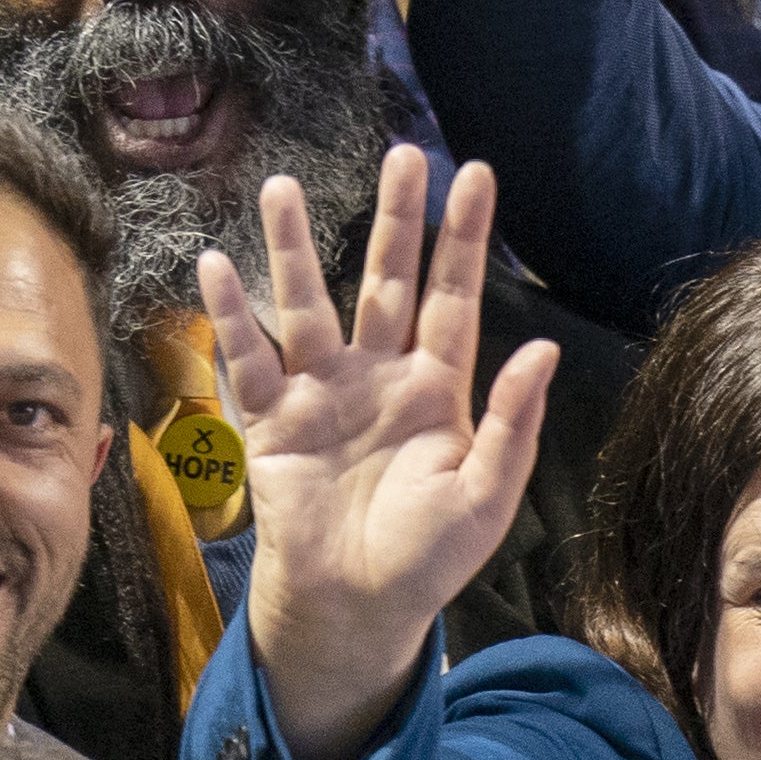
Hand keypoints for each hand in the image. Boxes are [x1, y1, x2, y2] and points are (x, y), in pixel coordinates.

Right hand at [212, 147, 557, 759]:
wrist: (359, 604)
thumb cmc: (428, 557)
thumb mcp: (486, 495)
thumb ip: (512, 423)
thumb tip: (543, 349)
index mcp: (438, 391)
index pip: (456, 299)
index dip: (464, 240)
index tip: (476, 176)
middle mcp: (379, 377)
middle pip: (388, 282)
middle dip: (396, 221)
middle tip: (401, 155)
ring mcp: (322, 392)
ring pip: (308, 304)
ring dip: (291, 248)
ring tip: (278, 186)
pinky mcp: (272, 419)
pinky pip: (249, 359)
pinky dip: (230, 315)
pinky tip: (217, 267)